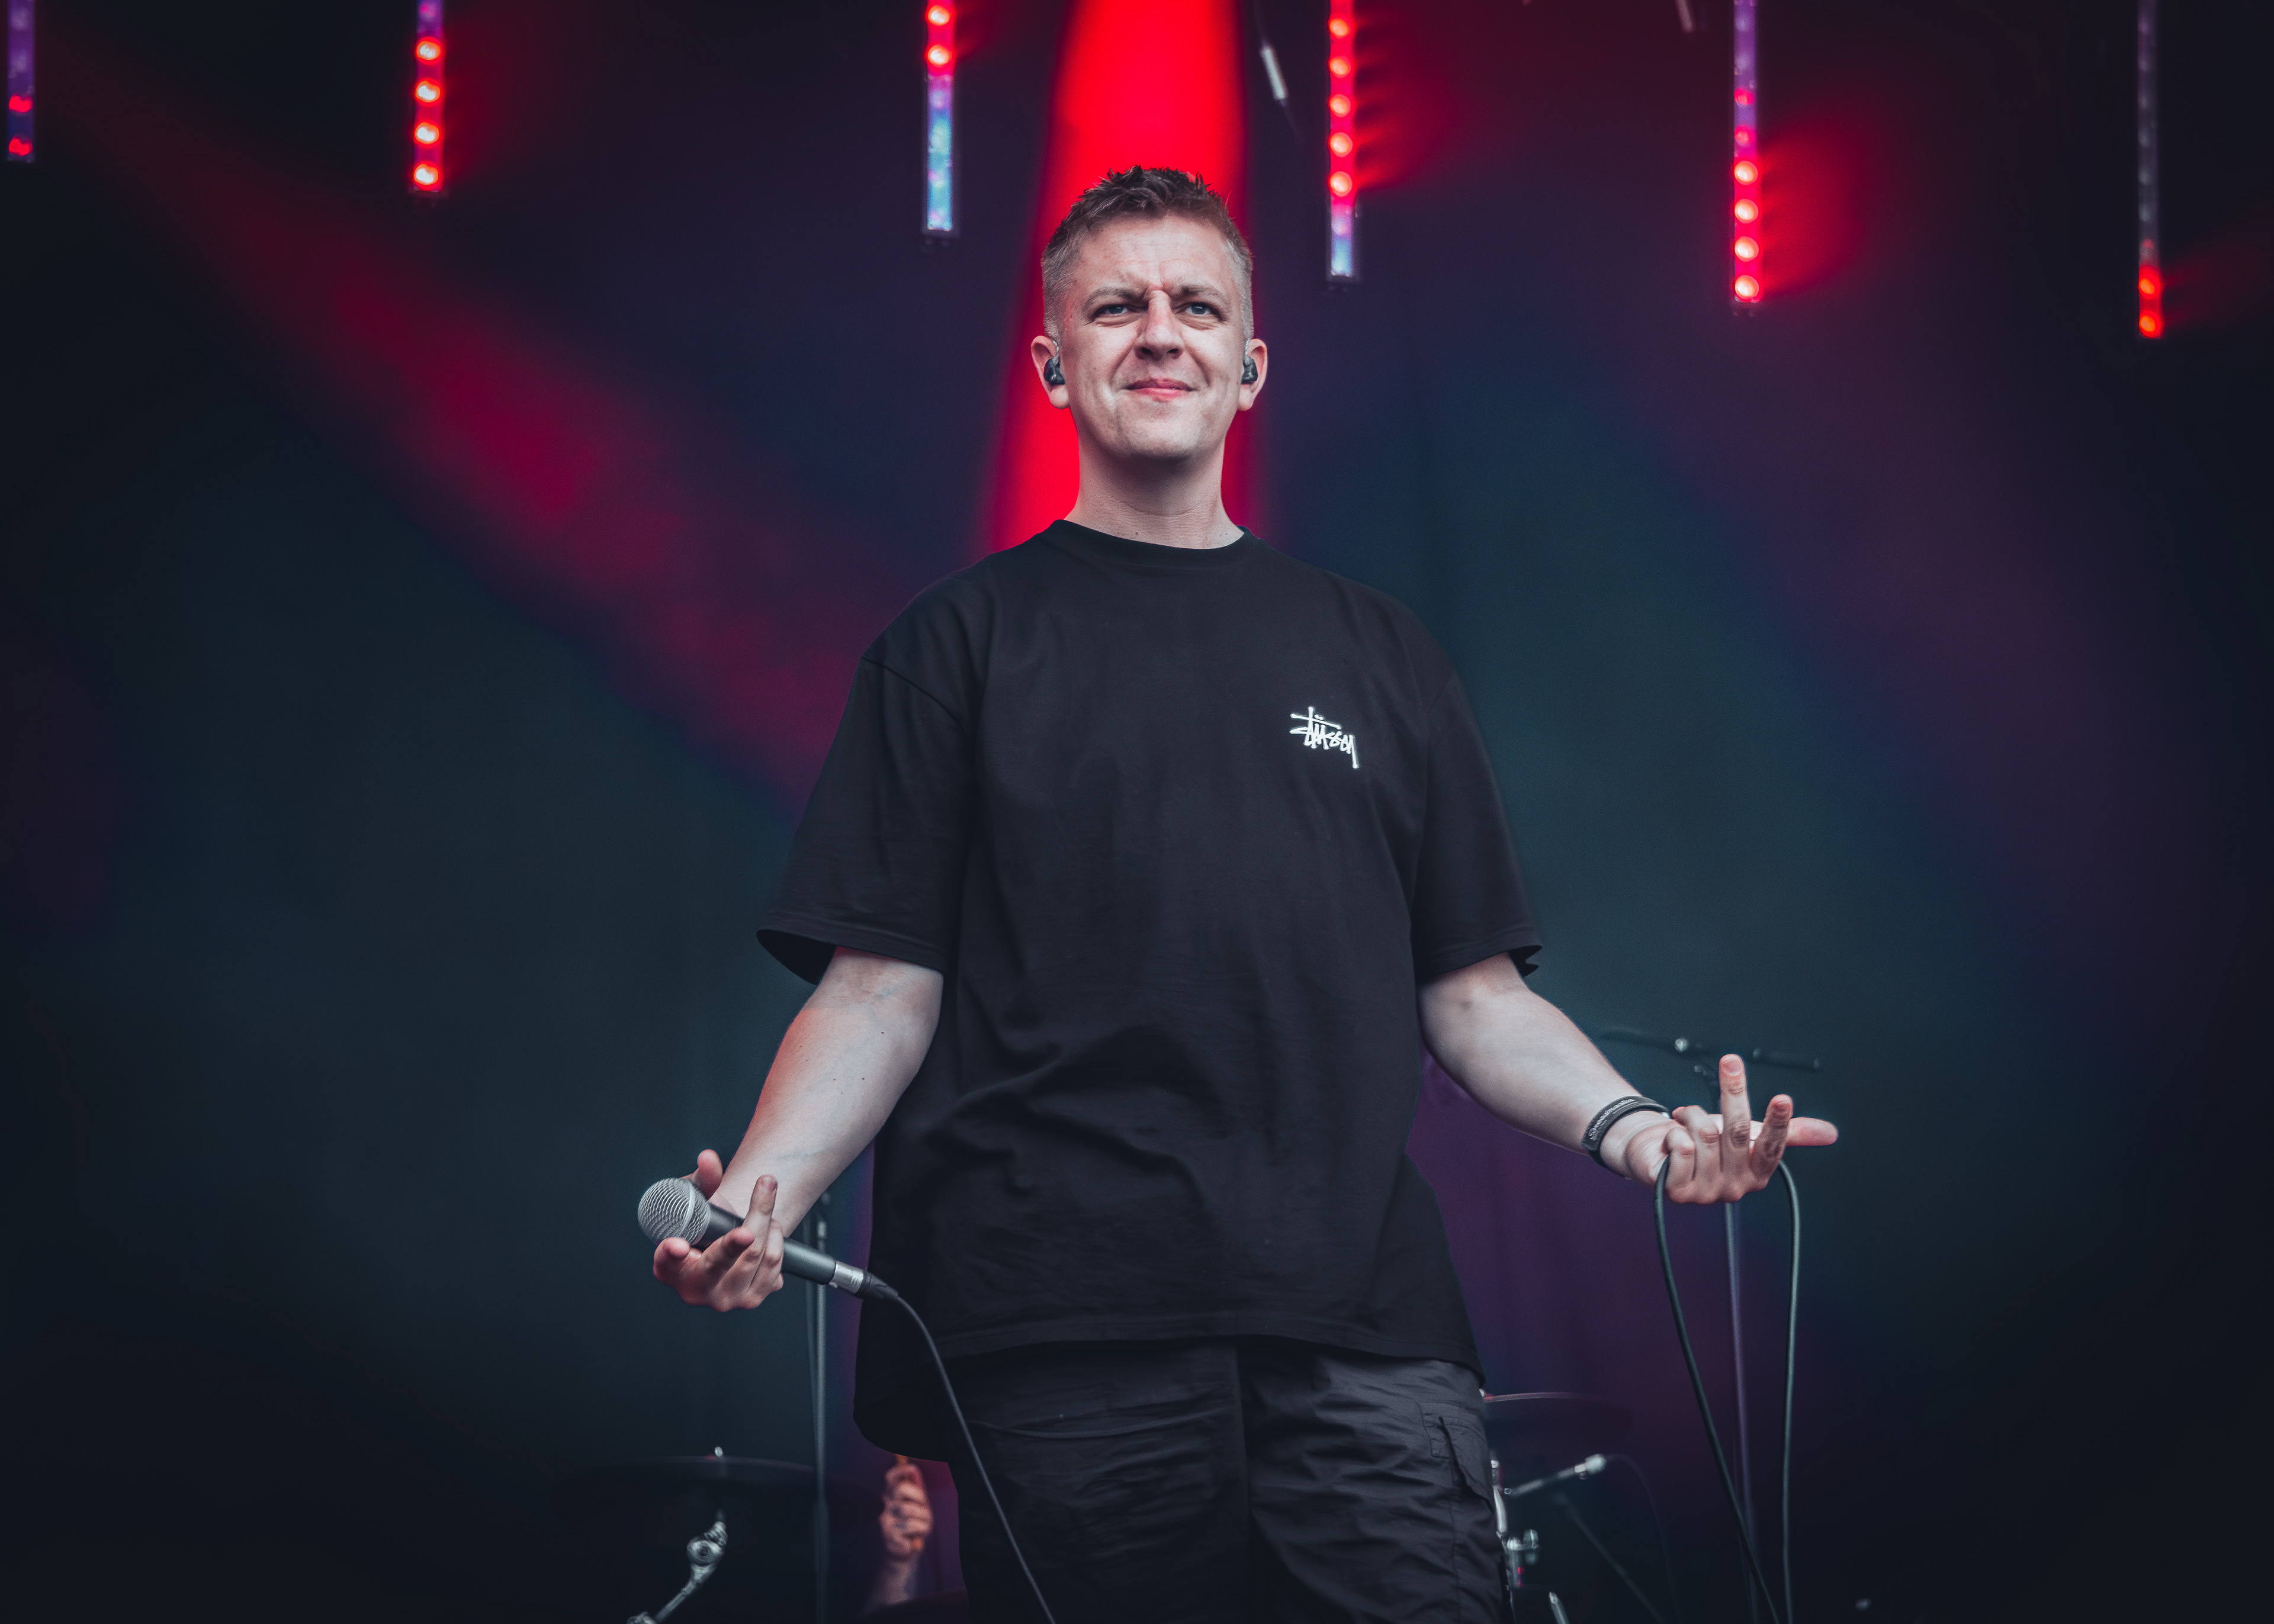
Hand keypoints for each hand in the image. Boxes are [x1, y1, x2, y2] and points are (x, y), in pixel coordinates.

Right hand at [651, 1150, 786, 1309]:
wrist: (727, 1247)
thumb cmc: (704, 1224)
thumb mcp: (698, 1201)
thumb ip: (704, 1178)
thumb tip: (709, 1158)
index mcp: (670, 1268)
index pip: (668, 1262)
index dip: (671, 1253)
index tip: (677, 1245)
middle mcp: (696, 1290)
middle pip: (719, 1263)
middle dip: (735, 1244)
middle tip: (746, 1230)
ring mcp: (727, 1299)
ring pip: (755, 1258)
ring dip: (766, 1224)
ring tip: (762, 1206)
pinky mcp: (754, 1300)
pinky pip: (775, 1266)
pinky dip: (777, 1239)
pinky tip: (770, 1229)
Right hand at [878, 1457, 932, 1563]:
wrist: (903, 1552)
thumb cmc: (912, 1525)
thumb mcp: (918, 1507)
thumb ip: (917, 1490)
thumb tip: (914, 1470)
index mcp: (890, 1497)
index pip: (891, 1478)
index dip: (900, 1471)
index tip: (912, 1469)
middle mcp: (884, 1506)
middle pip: (901, 1488)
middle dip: (918, 1498)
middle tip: (923, 1509)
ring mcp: (885, 1521)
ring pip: (910, 1512)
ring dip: (923, 1522)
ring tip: (919, 1528)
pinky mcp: (888, 1536)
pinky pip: (914, 1528)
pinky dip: (919, 1535)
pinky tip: (911, 1540)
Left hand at [1618, 1055, 1837, 1201]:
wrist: (1657, 1155)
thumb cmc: (1707, 1145)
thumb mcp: (1748, 1135)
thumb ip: (1789, 1134)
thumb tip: (1831, 1133)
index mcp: (1756, 1175)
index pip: (1772, 1147)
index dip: (1778, 1124)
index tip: (1782, 1099)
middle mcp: (1734, 1187)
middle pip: (1737, 1132)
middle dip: (1733, 1092)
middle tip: (1730, 1062)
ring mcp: (1705, 1193)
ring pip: (1704, 1135)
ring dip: (1691, 1116)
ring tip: (1685, 1119)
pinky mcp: (1676, 1190)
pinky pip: (1681, 1147)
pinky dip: (1673, 1132)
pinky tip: (1671, 1139)